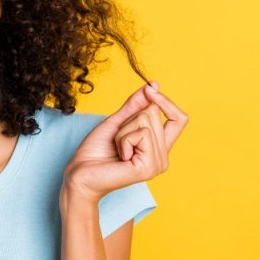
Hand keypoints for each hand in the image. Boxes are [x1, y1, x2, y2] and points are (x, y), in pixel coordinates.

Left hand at [61, 81, 188, 203]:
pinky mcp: (149, 167)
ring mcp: (157, 164)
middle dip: (129, 120)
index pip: (179, 119)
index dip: (165, 101)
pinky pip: (140, 133)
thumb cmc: (95, 151)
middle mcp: (163, 157)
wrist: (80, 174)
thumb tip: (153, 85)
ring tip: (118, 149)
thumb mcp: (118, 122)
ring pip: (146, 121)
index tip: (150, 90)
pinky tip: (119, 156)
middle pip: (154, 114)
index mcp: (159, 148)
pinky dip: (123, 139)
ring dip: (124, 131)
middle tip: (117, 141)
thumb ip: (136, 105)